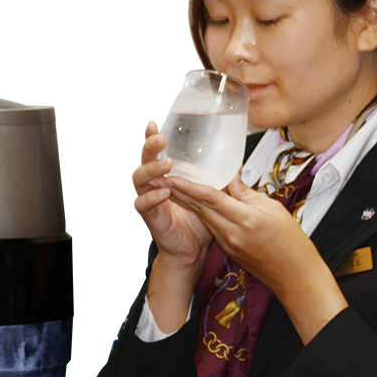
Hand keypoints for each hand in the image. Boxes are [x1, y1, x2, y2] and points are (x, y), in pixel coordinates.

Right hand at [132, 122, 215, 332]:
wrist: (191, 252)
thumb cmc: (200, 224)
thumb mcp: (212, 197)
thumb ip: (219, 180)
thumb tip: (237, 163)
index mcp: (167, 177)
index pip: (157, 152)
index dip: (152, 137)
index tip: (154, 123)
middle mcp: (155, 185)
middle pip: (144, 160)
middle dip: (149, 148)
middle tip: (160, 138)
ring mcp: (150, 201)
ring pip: (139, 179)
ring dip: (151, 169)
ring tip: (166, 164)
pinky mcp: (151, 217)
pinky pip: (143, 204)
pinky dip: (152, 197)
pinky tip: (163, 192)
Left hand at [165, 173, 347, 343]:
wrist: (295, 277)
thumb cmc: (292, 242)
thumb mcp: (274, 209)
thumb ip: (247, 194)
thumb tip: (230, 179)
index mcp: (245, 219)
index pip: (210, 198)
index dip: (189, 186)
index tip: (173, 176)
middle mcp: (232, 233)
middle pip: (200, 208)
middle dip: (179, 192)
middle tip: (162, 177)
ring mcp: (228, 244)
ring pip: (204, 218)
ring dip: (186, 203)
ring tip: (172, 187)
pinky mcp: (228, 251)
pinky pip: (212, 228)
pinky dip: (202, 214)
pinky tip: (194, 204)